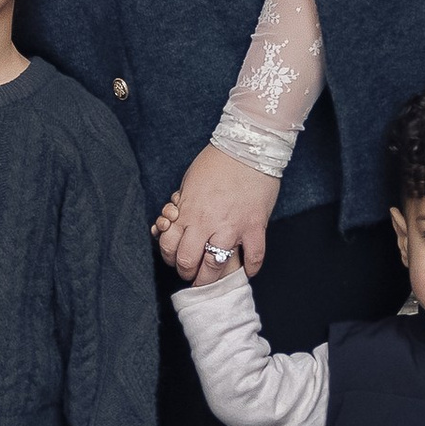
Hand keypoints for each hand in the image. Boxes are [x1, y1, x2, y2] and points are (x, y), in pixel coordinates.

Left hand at [152, 145, 278, 283]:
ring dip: (212, 277)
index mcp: (187, 211)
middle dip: (188, 273)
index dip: (170, 258)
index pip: (169, 247)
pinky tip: (248, 269)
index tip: (177, 260)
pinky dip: (251, 267)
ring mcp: (232, 227)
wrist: (247, 147)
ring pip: (216, 265)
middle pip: (188, 262)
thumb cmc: (216, 162)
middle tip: (193, 273)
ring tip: (213, 278)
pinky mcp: (255, 226)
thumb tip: (176, 223)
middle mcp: (206, 223)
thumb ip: (183, 207)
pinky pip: (254, 256)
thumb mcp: (188, 183)